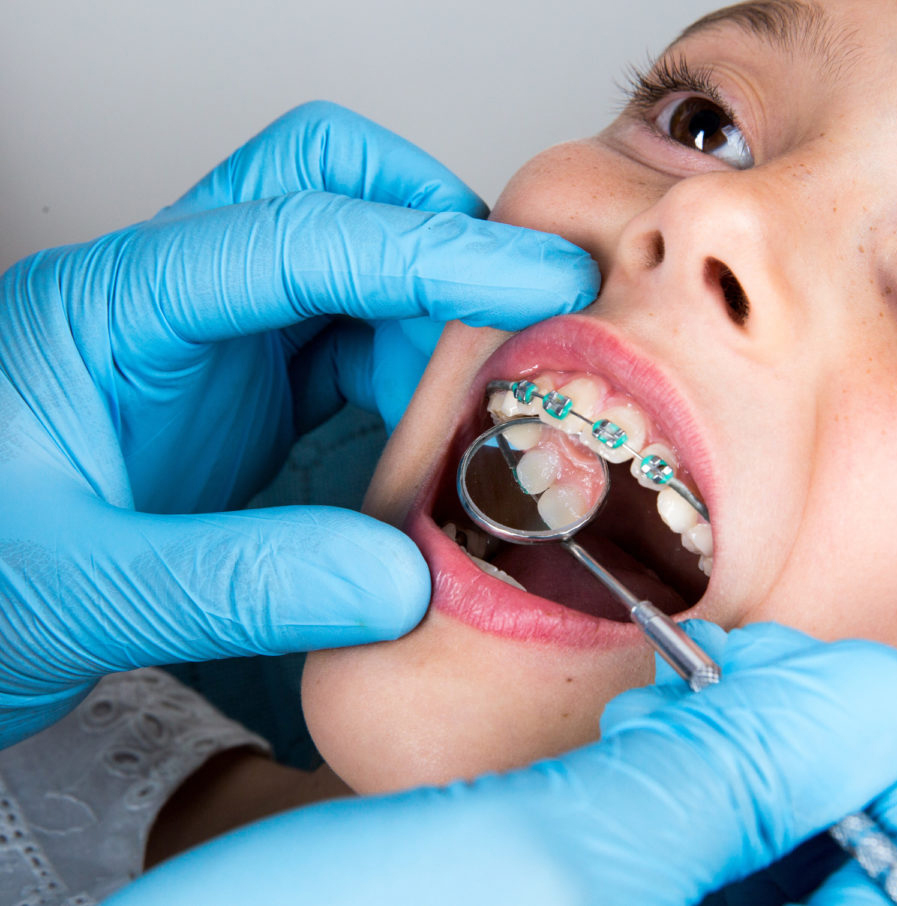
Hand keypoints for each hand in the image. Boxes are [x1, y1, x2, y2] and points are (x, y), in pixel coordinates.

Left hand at [0, 102, 598, 744]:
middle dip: (436, 232)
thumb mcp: (82, 590)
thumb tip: (403, 579)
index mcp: (116, 307)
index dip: (431, 249)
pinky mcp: (247, 388)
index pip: (295, 231)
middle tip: (524, 314)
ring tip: (481, 408)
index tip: (541, 281)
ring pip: (355, 263)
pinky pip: (355, 342)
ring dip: (436, 317)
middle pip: (326, 184)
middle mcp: (173, 297)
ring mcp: (214, 338)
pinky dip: (416, 374)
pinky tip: (435, 435)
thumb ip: (243, 585)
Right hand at [106, 623, 896, 904]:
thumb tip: (878, 691)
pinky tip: (633, 730)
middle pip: (887, 865)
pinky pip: (719, 848)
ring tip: (672, 694)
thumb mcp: (550, 864)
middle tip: (738, 671)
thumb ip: (735, 783)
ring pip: (801, 845)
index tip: (833, 693)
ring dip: (757, 748)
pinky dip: (699, 773)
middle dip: (829, 747)